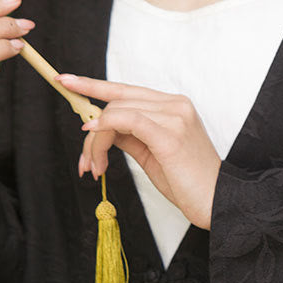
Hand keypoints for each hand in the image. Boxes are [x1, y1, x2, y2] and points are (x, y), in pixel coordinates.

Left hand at [56, 75, 221, 229]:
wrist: (217, 201)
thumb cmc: (188, 182)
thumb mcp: (153, 154)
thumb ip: (130, 135)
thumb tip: (103, 127)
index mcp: (173, 106)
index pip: (126, 90)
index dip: (93, 84)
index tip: (65, 81)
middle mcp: (175, 104)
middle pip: (117, 103)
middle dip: (91, 131)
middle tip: (84, 162)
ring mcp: (174, 116)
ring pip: (117, 113)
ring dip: (95, 141)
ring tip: (94, 168)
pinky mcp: (170, 134)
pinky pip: (127, 120)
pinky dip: (105, 127)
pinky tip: (93, 138)